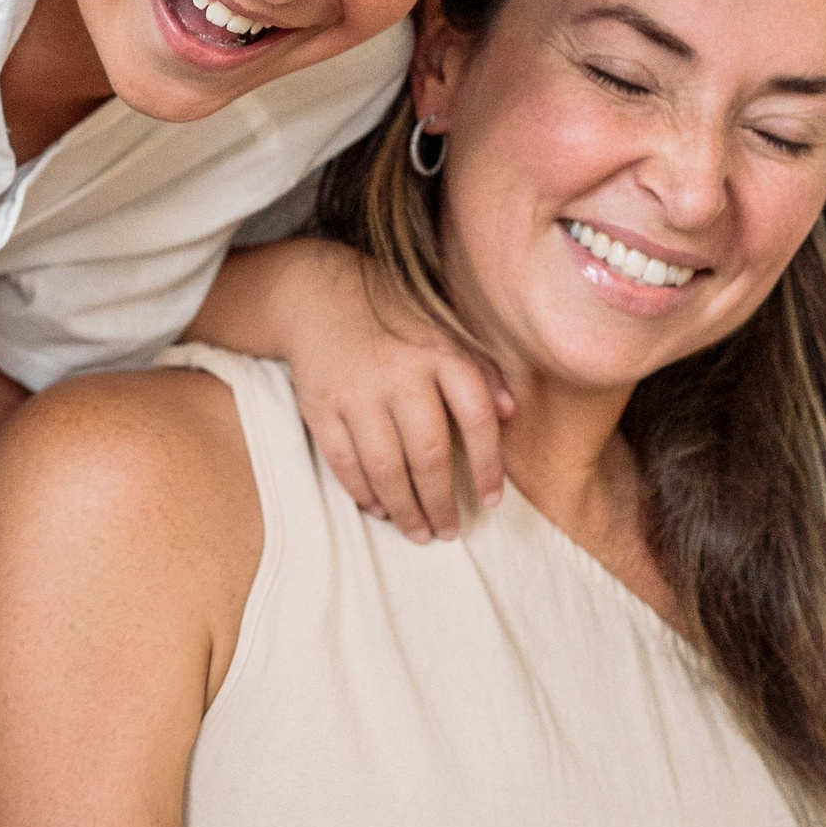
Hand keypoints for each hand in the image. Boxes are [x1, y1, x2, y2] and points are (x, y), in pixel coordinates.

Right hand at [279, 244, 510, 541]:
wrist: (316, 294)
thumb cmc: (392, 319)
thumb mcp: (444, 330)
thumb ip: (480, 370)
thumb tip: (509, 413)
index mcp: (439, 353)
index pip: (476, 419)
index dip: (489, 466)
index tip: (492, 500)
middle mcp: (399, 374)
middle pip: (429, 454)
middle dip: (442, 502)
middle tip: (449, 531)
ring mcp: (357, 392)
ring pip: (386, 466)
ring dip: (404, 508)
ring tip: (418, 532)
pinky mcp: (321, 406)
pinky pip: (344, 461)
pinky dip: (362, 491)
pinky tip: (378, 507)